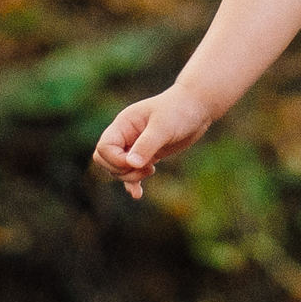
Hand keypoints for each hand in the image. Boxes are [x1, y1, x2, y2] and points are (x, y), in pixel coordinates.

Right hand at [91, 86, 214, 197]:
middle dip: (121, 170)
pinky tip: (138, 194)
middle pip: (105, 160)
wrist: (196, 108)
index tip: (136, 162)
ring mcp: (135, 145)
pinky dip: (133, 183)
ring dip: (130, 176)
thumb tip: (131, 164)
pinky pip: (131, 172)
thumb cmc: (179, 111)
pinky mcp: (146, 155)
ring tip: (151, 170)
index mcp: (123, 124)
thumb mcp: (163, 127)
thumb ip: (146, 145)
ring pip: (117, 169)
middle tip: (144, 168)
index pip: (104, 148)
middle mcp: (125, 135)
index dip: (115, 160)